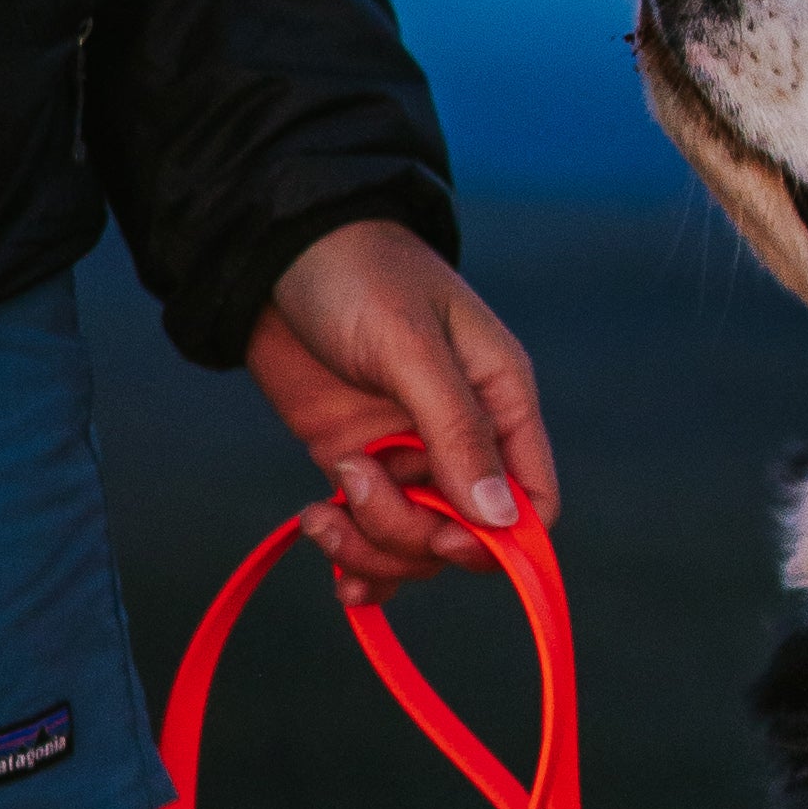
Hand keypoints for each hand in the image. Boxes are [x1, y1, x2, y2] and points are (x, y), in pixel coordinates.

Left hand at [246, 222, 559, 602]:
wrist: (273, 252)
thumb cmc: (358, 276)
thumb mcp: (411, 346)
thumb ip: (456, 430)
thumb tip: (501, 519)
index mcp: (501, 402)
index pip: (533, 504)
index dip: (497, 540)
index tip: (442, 538)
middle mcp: (462, 439)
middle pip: (465, 538)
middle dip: (409, 535)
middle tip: (355, 483)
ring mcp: (407, 457)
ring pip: (414, 547)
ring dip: (367, 545)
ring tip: (321, 507)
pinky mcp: (357, 465)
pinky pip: (370, 536)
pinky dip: (351, 556)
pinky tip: (323, 541)